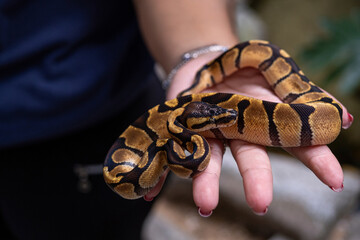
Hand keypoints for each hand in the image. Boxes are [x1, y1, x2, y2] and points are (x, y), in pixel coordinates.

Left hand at [145, 57, 352, 216]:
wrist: (208, 63)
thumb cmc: (246, 71)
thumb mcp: (276, 76)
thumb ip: (302, 96)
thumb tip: (345, 118)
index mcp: (265, 119)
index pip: (295, 141)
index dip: (315, 159)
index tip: (335, 182)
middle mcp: (239, 132)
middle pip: (251, 159)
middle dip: (256, 180)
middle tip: (261, 204)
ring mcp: (210, 133)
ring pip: (210, 161)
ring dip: (206, 183)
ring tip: (205, 205)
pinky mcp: (184, 130)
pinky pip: (171, 153)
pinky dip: (161, 174)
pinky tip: (149, 192)